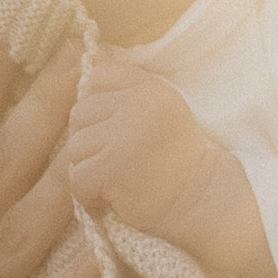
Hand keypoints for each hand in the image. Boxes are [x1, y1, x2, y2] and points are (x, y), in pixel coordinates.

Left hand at [67, 48, 276, 277]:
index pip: (99, 76)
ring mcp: (123, 136)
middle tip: (118, 161)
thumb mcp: (163, 110)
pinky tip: (111, 198)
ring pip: (75, 147)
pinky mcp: (112, 169)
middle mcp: (137, 105)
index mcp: (150, 87)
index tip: (117, 128)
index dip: (99, 103)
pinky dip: (89, 194)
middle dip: (91, 140)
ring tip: (118, 181)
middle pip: (80, 113)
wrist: (203, 201)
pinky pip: (76, 178)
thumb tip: (82, 88)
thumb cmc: (179, 162)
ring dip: (90, 169)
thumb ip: (129, 95)